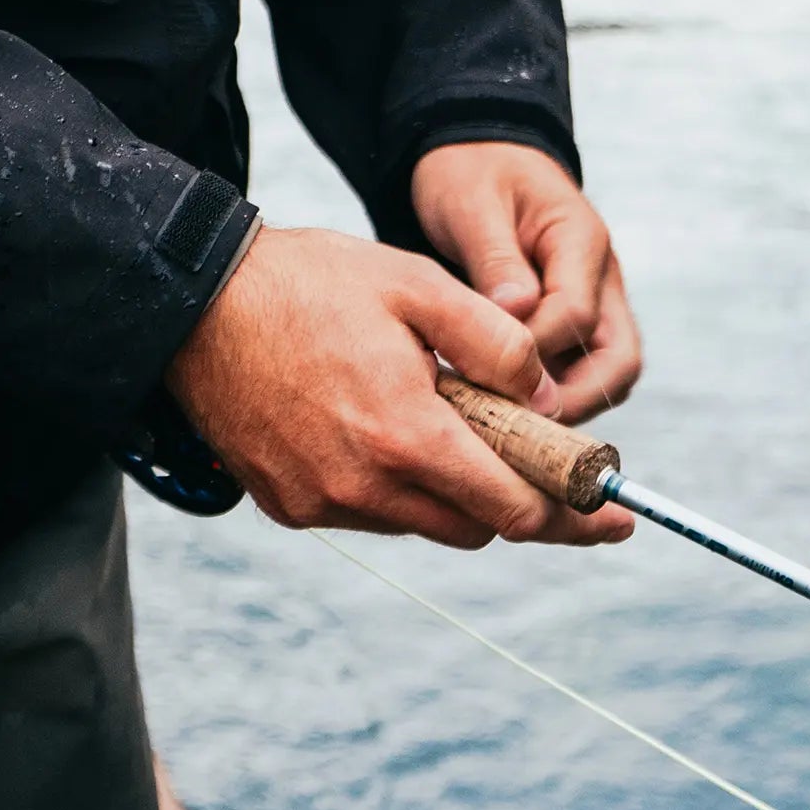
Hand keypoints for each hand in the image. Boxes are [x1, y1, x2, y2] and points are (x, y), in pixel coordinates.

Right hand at [165, 225, 631, 547]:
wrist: (194, 298)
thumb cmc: (308, 280)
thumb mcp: (414, 282)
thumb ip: (492, 340)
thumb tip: (549, 396)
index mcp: (403, 433)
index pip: (511, 507)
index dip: (571, 510)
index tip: (614, 513)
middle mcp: (362, 486)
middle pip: (473, 528)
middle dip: (512, 499)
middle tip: (537, 462)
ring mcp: (319, 502)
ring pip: (419, 523)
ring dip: (447, 490)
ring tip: (442, 422)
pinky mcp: (286, 504)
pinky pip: (366, 514)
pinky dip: (390, 486)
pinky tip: (378, 428)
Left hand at [409, 142, 642, 425]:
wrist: (474, 157)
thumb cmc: (472, 174)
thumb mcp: (472, 203)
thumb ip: (495, 258)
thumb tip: (517, 312)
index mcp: (581, 239)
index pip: (576, 313)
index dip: (536, 350)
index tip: (485, 371)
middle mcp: (600, 278)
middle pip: (619, 360)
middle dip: (576, 400)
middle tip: (518, 426)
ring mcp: (592, 302)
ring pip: (604, 374)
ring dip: (565, 402)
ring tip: (508, 425)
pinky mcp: (571, 322)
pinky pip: (576, 370)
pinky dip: (550, 393)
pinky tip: (502, 407)